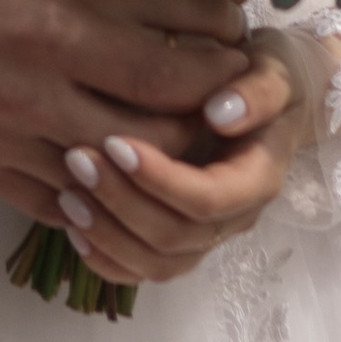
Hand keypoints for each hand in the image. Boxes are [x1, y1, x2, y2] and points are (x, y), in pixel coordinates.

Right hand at [0, 0, 255, 225]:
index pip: (158, 71)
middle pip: (146, 136)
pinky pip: (51, 204)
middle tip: (231, 109)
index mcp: (46, 33)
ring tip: (188, 150)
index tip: (241, 57)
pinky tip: (118, 187)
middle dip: (199, 127)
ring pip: (104, 182)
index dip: (213, 72)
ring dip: (152, 171)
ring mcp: (4, 143)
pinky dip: (93, 202)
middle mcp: (34, 100)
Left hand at [51, 61, 304, 289]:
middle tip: (76, 159)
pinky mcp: (180, 240)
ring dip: (108, 236)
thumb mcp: (273, 71)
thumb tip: (219, 113)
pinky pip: (143, 270)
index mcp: (256, 181)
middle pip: (176, 236)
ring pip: (156, 263)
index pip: (208, 199)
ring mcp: (205, 235)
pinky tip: (74, 229)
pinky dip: (107, 259)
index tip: (114, 143)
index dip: (160, 179)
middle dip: (121, 202)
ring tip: (67, 194)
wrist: (261, 99)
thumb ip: (257, 91)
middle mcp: (233, 218)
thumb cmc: (263, 79)